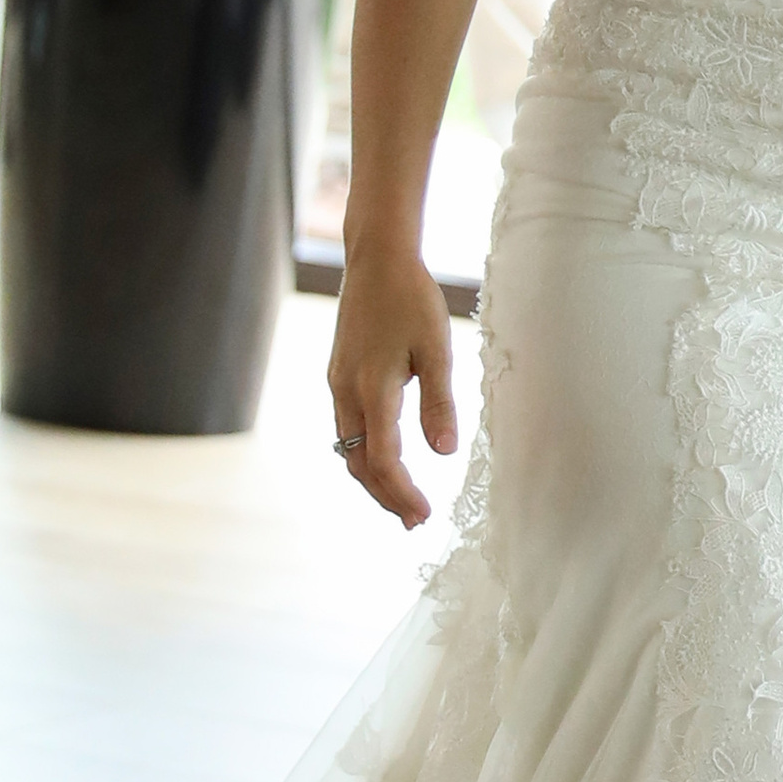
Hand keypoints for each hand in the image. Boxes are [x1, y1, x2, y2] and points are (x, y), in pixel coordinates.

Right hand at [327, 244, 457, 527]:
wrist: (376, 259)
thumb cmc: (411, 299)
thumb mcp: (436, 348)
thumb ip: (439, 402)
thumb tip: (444, 452)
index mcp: (372, 389)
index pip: (383, 459)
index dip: (402, 493)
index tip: (424, 516)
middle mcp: (346, 392)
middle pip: (359, 463)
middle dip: (385, 496)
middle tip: (415, 521)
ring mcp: (338, 385)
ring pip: (350, 449)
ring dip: (374, 479)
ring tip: (402, 502)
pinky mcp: (339, 376)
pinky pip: (348, 429)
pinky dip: (366, 454)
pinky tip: (385, 461)